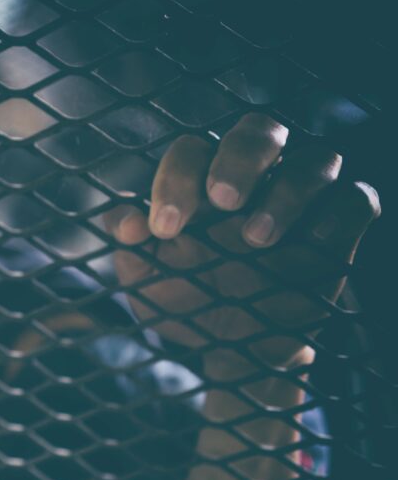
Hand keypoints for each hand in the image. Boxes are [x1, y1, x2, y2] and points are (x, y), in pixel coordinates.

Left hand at [102, 113, 379, 373]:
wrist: (230, 348)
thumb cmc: (184, 300)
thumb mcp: (146, 279)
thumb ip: (130, 247)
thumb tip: (124, 222)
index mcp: (203, 178)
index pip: (193, 151)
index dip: (176, 179)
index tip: (164, 228)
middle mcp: (258, 176)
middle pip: (260, 131)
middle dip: (241, 159)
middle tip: (223, 202)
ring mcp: (303, 199)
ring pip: (315, 160)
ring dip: (290, 191)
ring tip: (257, 237)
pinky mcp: (339, 228)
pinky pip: (355, 199)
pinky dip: (339, 212)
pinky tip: (314, 242)